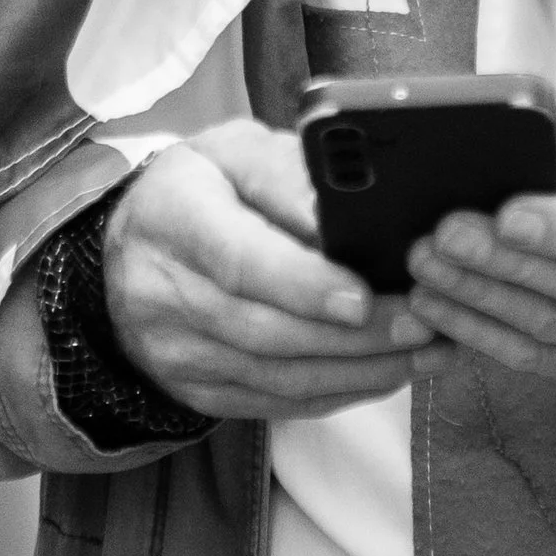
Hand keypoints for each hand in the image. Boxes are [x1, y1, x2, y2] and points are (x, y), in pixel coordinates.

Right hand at [102, 119, 426, 423]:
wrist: (128, 251)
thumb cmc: (201, 188)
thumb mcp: (234, 152)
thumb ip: (287, 176)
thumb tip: (351, 215)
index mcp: (174, 217)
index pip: (239, 261)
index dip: (304, 285)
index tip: (365, 296)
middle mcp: (164, 293)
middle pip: (268, 331)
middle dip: (357, 336)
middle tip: (425, 321)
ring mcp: (176, 353)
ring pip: (278, 378)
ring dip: (361, 371)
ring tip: (427, 351)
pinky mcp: (197, 391)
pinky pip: (277, 403)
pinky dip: (340, 392)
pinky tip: (388, 372)